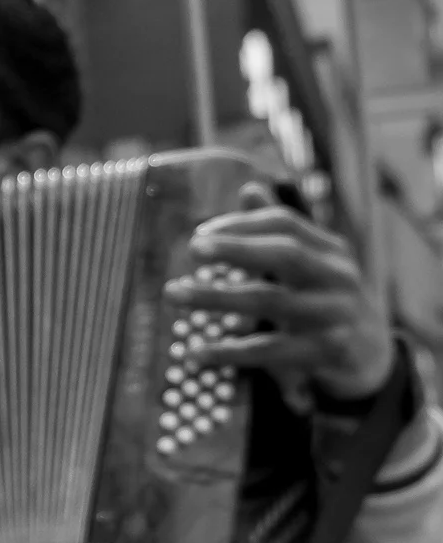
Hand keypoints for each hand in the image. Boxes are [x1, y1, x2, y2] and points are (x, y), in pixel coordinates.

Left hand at [165, 181, 395, 402]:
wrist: (370, 354)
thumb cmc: (323, 300)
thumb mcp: (309, 264)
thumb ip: (277, 232)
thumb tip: (249, 189)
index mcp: (329, 249)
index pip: (285, 224)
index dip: (241, 225)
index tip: (198, 234)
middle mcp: (337, 277)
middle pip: (285, 254)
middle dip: (236, 249)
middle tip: (191, 249)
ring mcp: (334, 314)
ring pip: (271, 301)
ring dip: (217, 297)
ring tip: (173, 294)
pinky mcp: (326, 352)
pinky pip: (271, 350)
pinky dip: (230, 351)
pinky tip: (195, 352)